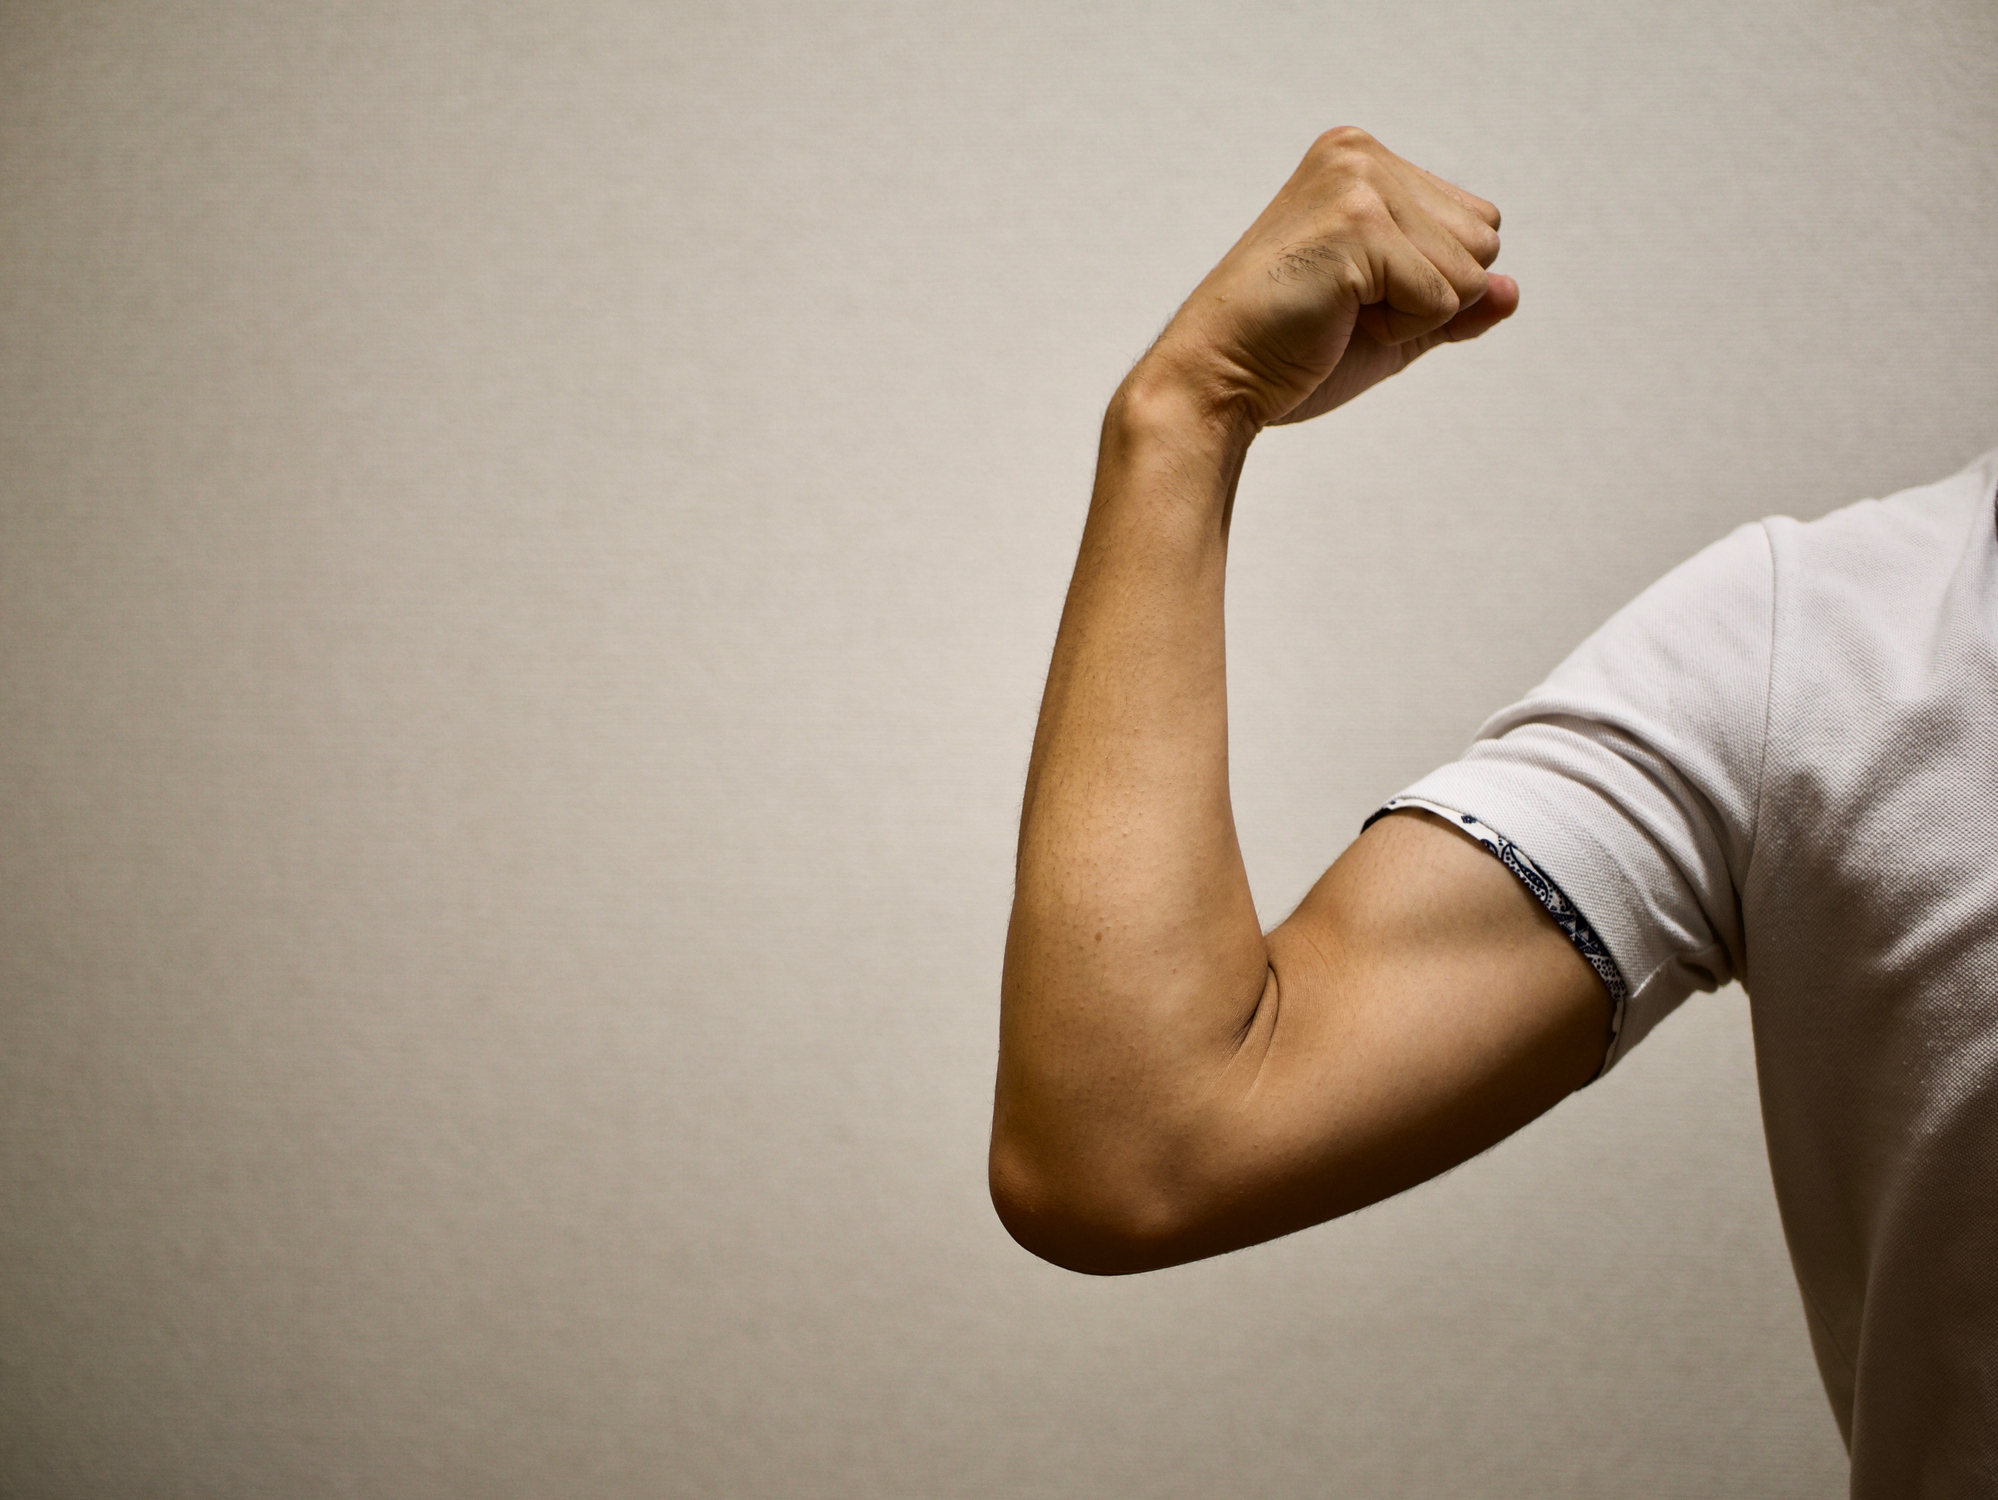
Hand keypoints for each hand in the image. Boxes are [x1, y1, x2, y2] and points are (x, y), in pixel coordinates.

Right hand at [1134, 129, 1516, 431]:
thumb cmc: (1290, 352)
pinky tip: (1335, 319)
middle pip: (1483, 239)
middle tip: (1345, 307)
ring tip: (1338, 311)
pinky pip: (1442, 297)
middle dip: (1431, 294)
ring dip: (1413, 313)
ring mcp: (1358, 183)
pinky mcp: (1358, 225)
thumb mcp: (1394, 323)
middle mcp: (1360, 154)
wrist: (1216, 379)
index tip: (1353, 293)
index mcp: (1362, 159)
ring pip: (1469, 269)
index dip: (1432, 282)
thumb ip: (1457, 303)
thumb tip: (1513, 292)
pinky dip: (1398, 327)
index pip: (1476, 222)